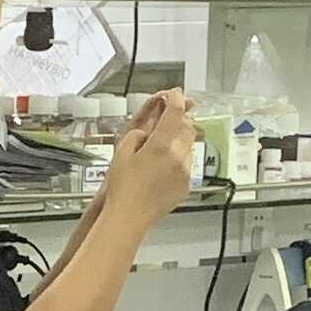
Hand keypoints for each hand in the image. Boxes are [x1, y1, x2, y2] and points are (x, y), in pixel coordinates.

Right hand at [108, 93, 198, 225]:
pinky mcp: (186, 185)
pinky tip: (162, 167)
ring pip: (189, 146)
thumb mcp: (121, 154)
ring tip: (163, 145)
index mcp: (160, 146)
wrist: (130, 217)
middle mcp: (178, 157)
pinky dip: (178, 159)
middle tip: (171, 117)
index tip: (174, 92)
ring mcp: (185, 172)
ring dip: (179, 140)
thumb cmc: (121, 187)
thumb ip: (137, 136)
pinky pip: (187, 164)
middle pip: (188, 128)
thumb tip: (148, 132)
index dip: (175, 99)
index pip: (174, 114)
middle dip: (181, 119)